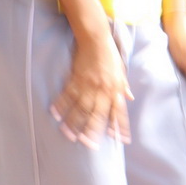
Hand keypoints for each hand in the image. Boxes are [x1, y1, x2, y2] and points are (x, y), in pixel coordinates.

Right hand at [51, 26, 132, 143]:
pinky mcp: (76, 79)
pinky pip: (67, 95)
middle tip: (89, 145)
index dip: (121, 127)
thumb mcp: (121, 71)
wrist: (96, 38)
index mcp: (115, 90)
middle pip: (97, 115)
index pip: (119, 112)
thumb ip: (124, 87)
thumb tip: (130, 98)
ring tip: (69, 136)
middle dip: (93, 131)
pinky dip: (61, 105)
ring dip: (74, 124)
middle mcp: (102, 90)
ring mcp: (88, 86)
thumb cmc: (110, 55)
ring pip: (80, 109)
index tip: (122, 141)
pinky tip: (55, 115)